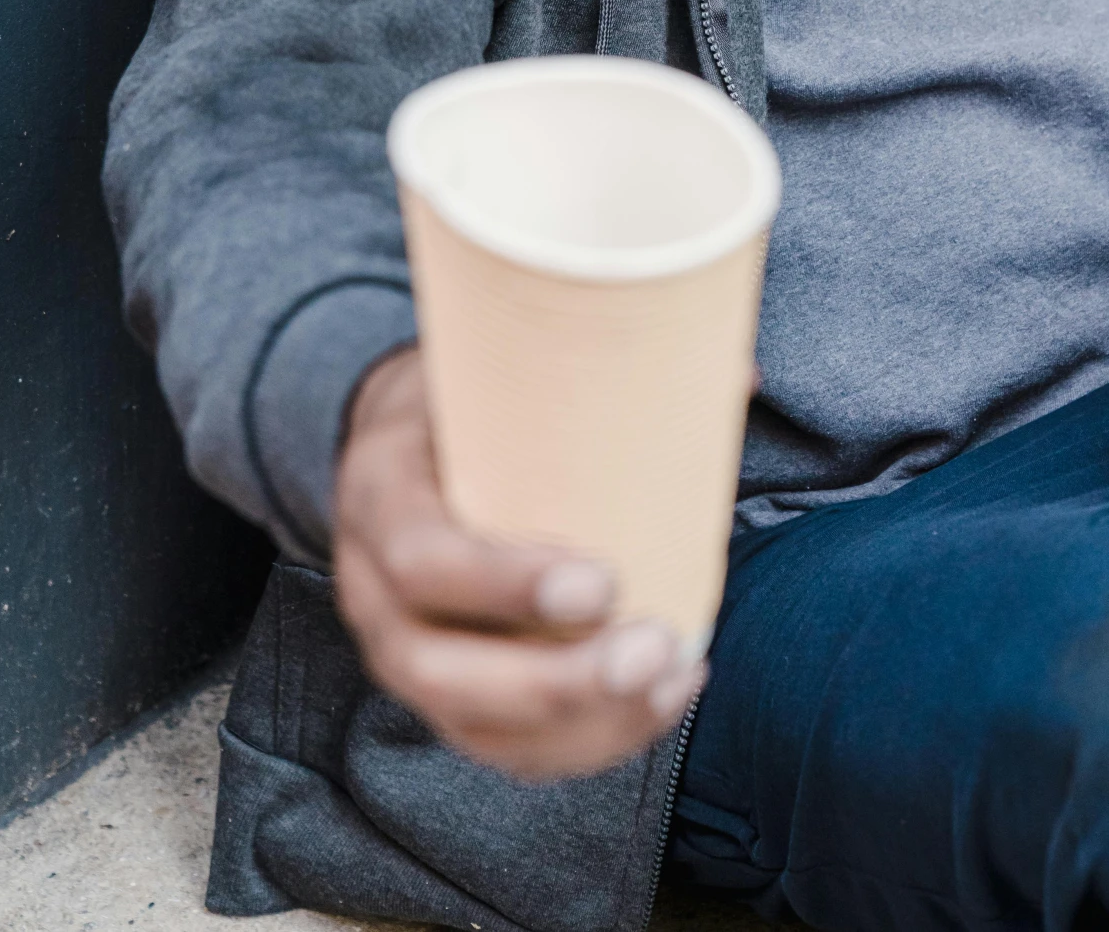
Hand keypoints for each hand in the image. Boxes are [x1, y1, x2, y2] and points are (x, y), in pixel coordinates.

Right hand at [332, 347, 704, 780]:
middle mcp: (369, 587)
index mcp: (379, 490)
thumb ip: (595, 362)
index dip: (505, 585)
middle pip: (441, 670)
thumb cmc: (462, 397)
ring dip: (584, 722)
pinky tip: (657, 703)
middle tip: (658, 648)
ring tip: (674, 677)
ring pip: (473, 725)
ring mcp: (398, 652)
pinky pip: (500, 747)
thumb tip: (740, 377)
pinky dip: (582, 741)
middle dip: (557, 680)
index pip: (421, 558)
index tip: (605, 581)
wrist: (400, 441)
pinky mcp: (440, 693)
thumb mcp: (493, 360)